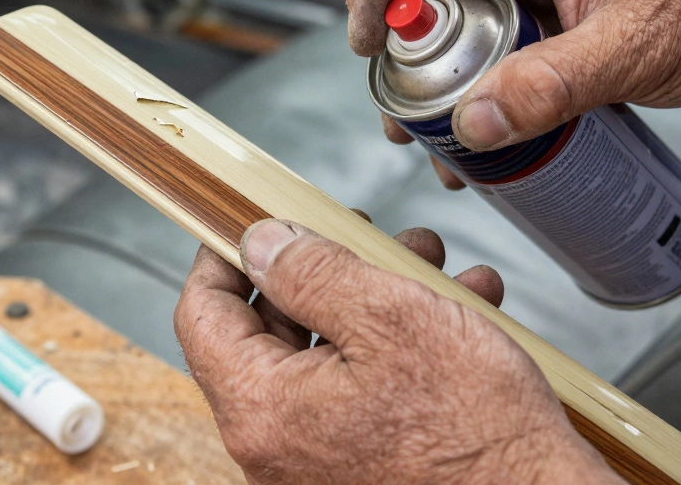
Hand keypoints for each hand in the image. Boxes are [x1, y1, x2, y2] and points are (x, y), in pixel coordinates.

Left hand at [174, 219, 619, 483]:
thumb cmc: (479, 435)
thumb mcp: (391, 318)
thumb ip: (311, 272)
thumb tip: (259, 242)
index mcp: (263, 410)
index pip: (201, 315)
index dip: (222, 256)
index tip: (248, 220)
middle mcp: (277, 448)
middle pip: (269, 332)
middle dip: (323, 268)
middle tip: (363, 234)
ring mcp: (318, 464)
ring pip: (327, 355)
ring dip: (375, 298)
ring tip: (430, 265)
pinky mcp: (363, 469)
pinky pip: (363, 391)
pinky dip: (401, 346)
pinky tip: (457, 312)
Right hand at [343, 0, 680, 187]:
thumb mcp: (632, 50)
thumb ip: (551, 87)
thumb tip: (476, 122)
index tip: (367, 31)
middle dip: (398, 41)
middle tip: (399, 100)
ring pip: (451, 16)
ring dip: (432, 73)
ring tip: (430, 129)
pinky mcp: (544, 15)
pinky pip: (485, 42)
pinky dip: (469, 85)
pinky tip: (477, 128)